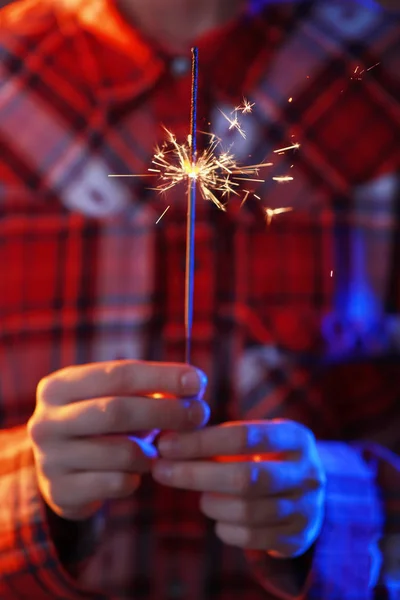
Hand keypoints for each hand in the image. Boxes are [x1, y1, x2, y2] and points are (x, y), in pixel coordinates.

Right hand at [28, 360, 208, 520]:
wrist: (60, 470)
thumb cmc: (100, 424)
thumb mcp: (115, 398)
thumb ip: (150, 389)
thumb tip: (194, 386)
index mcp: (59, 386)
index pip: (117, 374)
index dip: (161, 376)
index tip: (197, 381)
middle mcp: (46, 421)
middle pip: (117, 411)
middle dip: (165, 412)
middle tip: (200, 414)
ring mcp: (50, 459)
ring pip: (121, 453)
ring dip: (152, 451)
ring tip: (161, 449)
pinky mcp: (61, 492)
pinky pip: (118, 483)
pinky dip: (137, 477)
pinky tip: (137, 471)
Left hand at [153, 420, 325, 557]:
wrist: (308, 493)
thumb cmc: (264, 457)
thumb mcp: (254, 439)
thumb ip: (217, 438)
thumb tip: (167, 442)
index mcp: (295, 438)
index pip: (244, 437)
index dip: (201, 441)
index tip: (166, 444)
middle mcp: (307, 473)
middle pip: (244, 478)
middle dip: (196, 474)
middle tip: (161, 470)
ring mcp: (306, 509)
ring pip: (245, 511)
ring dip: (211, 502)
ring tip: (201, 495)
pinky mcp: (297, 539)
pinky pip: (250, 538)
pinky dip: (225, 528)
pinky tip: (219, 516)